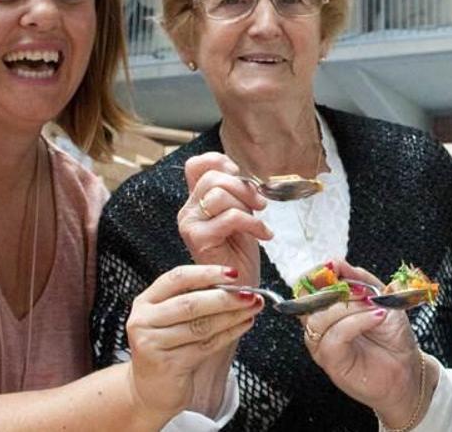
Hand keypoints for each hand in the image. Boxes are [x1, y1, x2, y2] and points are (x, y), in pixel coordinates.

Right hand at [126, 265, 263, 418]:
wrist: (152, 388)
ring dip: (232, 316)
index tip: (233, 273)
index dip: (207, 273)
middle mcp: (144, 320)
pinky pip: (204, 346)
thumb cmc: (169, 348)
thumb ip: (195, 298)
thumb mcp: (173, 318)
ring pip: (200, 326)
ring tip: (252, 309)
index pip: (177, 278)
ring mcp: (151, 343)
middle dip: (225, 298)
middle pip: (190, 303)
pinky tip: (242, 325)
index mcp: (147, 301)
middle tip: (250, 294)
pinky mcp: (166, 365)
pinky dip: (228, 334)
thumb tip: (235, 285)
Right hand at [178, 153, 271, 286]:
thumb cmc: (240, 254)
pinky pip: (230, 217)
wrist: (239, 290)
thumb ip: (235, 193)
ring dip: (248, 207)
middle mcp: (187, 211)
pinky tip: (263, 235)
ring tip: (258, 224)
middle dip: (243, 187)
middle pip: (212, 177)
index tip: (240, 176)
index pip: (196, 165)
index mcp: (195, 202)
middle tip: (260, 205)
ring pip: (220, 195)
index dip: (220, 162)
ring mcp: (189, 224)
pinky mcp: (198, 238)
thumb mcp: (240, 214)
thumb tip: (243, 174)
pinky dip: (253, 223)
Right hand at [301, 260, 427, 425]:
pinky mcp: (332, 362)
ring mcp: (323, 345)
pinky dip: (355, 323)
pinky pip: (333, 337)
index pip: (305, 288)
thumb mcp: (380, 297)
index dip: (315, 275)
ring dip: (349, 307)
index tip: (334, 267)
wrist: (407, 368)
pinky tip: (375, 318)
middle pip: (307, 301)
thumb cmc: (393, 335)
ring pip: (318, 319)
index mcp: (328, 309)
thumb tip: (336, 263)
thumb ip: (360, 278)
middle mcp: (321, 327)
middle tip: (363, 291)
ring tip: (374, 307)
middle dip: (335, 290)